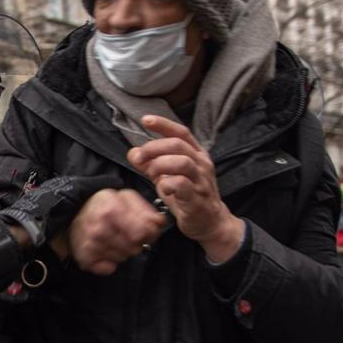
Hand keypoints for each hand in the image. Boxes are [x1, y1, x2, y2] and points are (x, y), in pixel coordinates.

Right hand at [66, 188, 166, 275]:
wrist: (72, 213)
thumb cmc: (102, 205)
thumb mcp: (125, 198)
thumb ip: (146, 209)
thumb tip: (160, 223)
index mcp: (111, 209)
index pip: (143, 232)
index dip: (148, 232)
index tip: (143, 229)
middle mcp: (100, 228)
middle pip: (135, 247)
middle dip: (135, 242)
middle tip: (125, 233)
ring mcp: (91, 245)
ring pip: (124, 258)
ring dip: (123, 251)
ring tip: (113, 239)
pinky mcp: (85, 259)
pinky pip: (109, 269)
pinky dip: (109, 263)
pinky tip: (104, 251)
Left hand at [129, 116, 244, 263]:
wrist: (210, 222)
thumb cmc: (188, 196)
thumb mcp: (167, 177)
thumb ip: (151, 164)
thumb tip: (133, 152)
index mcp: (196, 154)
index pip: (181, 132)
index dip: (163, 124)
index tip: (145, 120)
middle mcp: (201, 164)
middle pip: (178, 145)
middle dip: (154, 147)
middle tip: (140, 157)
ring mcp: (201, 181)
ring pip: (182, 162)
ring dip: (160, 165)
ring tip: (151, 173)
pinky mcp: (197, 199)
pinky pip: (182, 185)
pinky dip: (167, 184)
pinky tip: (163, 189)